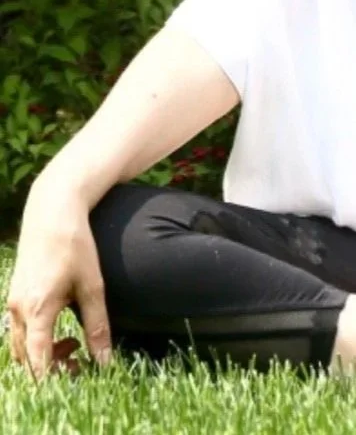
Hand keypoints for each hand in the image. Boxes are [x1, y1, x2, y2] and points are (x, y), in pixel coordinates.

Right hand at [4, 179, 111, 378]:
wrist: (53, 213)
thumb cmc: (76, 246)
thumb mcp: (93, 286)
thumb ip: (98, 325)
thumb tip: (105, 360)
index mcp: (37, 310)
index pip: (37, 360)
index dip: (54, 377)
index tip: (75, 379)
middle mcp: (17, 310)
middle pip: (26, 358)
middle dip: (51, 367)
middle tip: (80, 363)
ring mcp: (12, 302)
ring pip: (20, 346)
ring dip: (44, 353)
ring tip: (75, 342)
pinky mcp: (15, 295)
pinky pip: (19, 330)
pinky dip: (37, 338)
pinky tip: (62, 326)